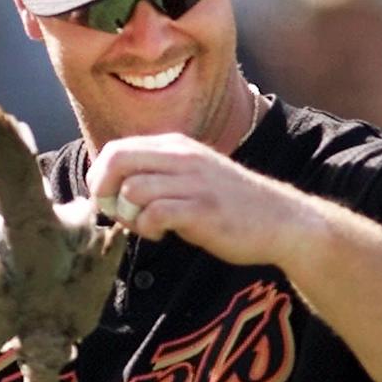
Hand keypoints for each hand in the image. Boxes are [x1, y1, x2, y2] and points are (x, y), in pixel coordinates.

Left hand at [87, 133, 301, 265]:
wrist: (282, 220)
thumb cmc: (231, 204)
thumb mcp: (192, 176)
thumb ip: (157, 176)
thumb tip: (111, 191)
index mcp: (176, 147)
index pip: (117, 148)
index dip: (100, 176)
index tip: (109, 200)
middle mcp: (183, 157)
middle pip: (117, 160)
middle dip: (104, 190)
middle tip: (116, 213)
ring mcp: (194, 182)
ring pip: (133, 189)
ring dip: (129, 215)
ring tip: (146, 226)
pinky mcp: (203, 209)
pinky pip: (155, 213)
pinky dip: (148, 228)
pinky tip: (162, 235)